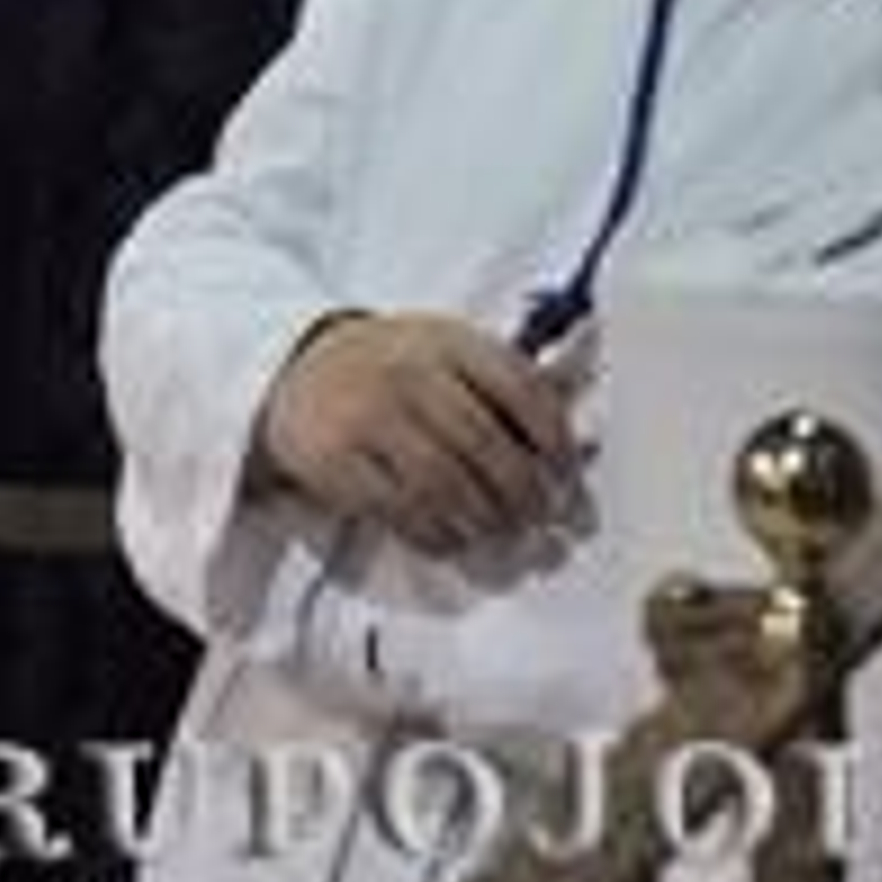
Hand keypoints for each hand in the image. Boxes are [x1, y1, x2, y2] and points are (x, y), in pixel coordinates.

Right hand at [257, 311, 580, 557]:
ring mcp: (370, 416)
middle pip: (486, 446)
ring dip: (486, 522)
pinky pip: (401, 512)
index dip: (555, 441)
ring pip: (446, 485)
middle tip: (546, 524)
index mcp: (451, 340)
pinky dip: (439, 536)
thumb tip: (580, 442)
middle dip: (526, 496)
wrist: (300, 369)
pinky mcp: (337, 461)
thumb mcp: (448, 350)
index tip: (571, 479)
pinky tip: (457, 541)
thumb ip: (506, 384)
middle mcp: (412, 373)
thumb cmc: (394, 365)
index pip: (521, 388)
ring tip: (507, 539)